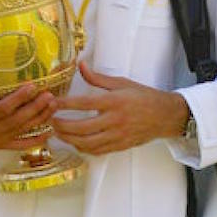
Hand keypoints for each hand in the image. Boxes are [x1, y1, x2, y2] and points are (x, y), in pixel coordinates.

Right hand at [0, 71, 56, 149]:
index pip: (2, 109)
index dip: (19, 98)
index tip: (33, 86)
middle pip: (16, 121)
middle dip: (35, 108)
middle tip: (50, 95)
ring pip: (21, 131)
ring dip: (40, 119)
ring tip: (54, 105)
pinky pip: (20, 144)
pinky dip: (36, 139)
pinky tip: (50, 131)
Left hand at [52, 61, 188, 154]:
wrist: (165, 116)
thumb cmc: (144, 97)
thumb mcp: (122, 83)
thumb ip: (98, 78)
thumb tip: (81, 66)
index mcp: (115, 102)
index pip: (84, 104)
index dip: (65, 104)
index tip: (52, 103)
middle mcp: (115, 120)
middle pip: (81, 127)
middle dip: (62, 125)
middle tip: (50, 120)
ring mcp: (117, 136)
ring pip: (86, 143)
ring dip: (69, 139)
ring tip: (58, 132)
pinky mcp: (120, 146)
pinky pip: (96, 151)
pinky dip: (82, 148)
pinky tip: (75, 142)